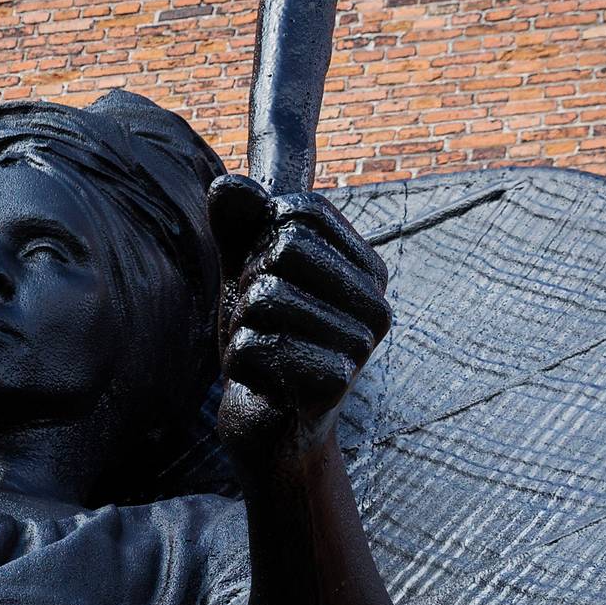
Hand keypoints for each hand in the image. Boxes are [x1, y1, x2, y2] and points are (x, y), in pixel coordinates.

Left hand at [209, 175, 391, 459]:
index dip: (261, 237)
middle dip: (250, 283)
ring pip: (265, 297)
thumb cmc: (264, 335)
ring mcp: (360, 347)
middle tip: (262, 321)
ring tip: (265, 349)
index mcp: (370, 270)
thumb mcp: (246, 268)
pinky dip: (239, 360)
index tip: (269, 276)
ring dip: (243, 325)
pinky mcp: (331, 386)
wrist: (266, 421)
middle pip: (284, 249)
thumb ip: (239, 221)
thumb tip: (228, 184)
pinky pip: (254, 345)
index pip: (298, 212)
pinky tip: (262, 379)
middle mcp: (378, 306)